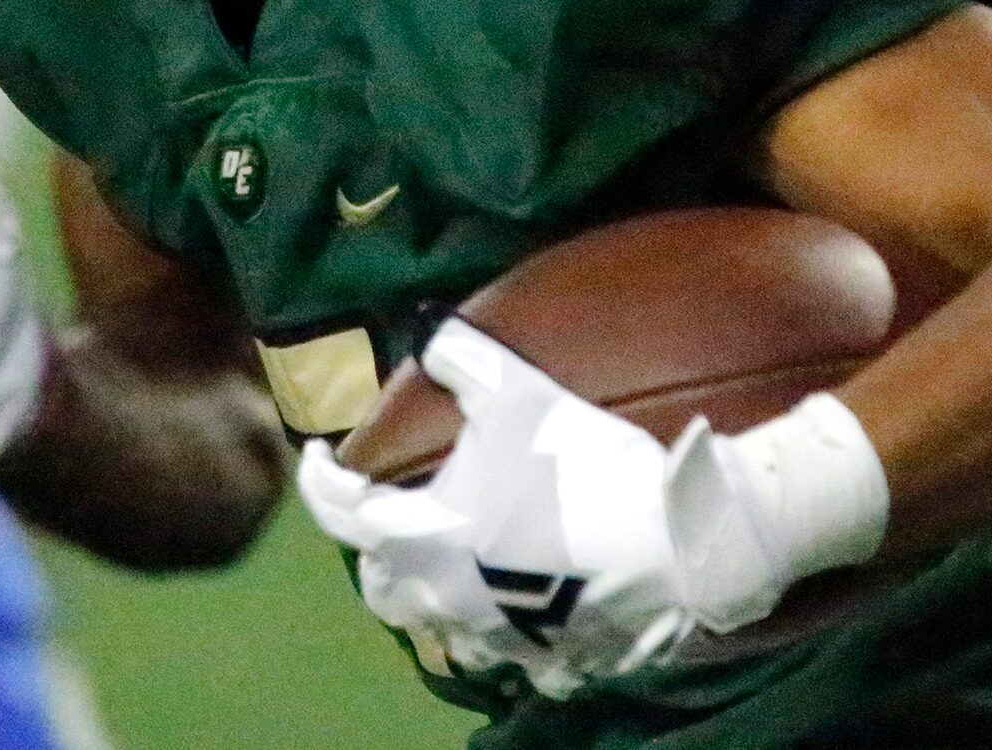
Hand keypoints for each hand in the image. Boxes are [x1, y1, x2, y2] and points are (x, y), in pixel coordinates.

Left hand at [297, 319, 765, 697]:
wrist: (675, 541)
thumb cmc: (583, 464)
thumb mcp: (518, 392)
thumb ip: (462, 358)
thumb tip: (426, 335)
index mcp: (424, 535)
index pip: (339, 513)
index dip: (317, 479)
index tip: (316, 455)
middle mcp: (444, 596)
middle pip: (379, 584)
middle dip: (373, 548)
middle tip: (390, 508)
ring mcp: (493, 636)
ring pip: (432, 626)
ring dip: (426, 590)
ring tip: (446, 556)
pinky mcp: (543, 657)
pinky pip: (499, 652)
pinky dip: (489, 625)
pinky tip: (512, 599)